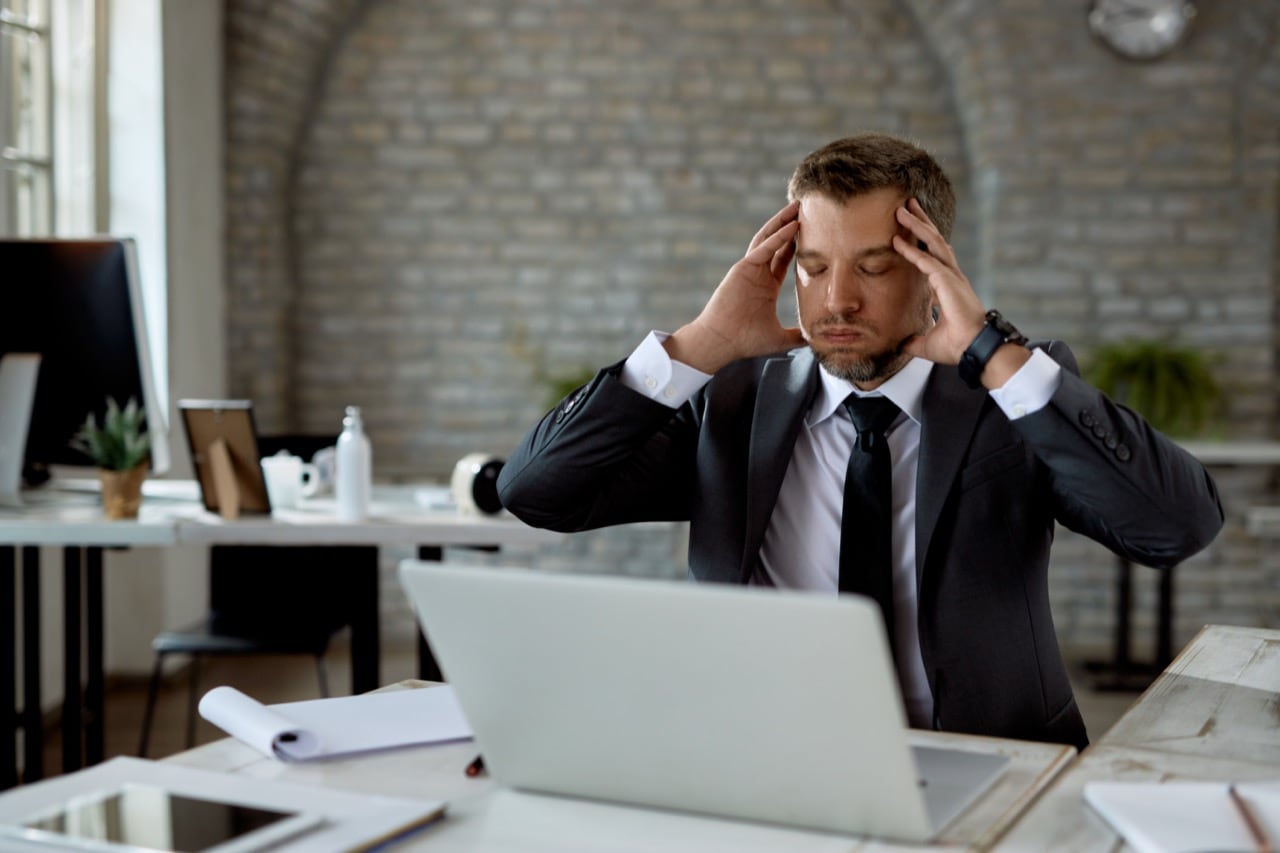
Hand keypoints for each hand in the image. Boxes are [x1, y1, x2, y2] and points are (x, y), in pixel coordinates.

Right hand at [664, 202, 806, 373]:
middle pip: (776, 242)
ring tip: (798, 207)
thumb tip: (816, 339)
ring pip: (768, 239)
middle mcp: (757, 273)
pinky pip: (763, 249)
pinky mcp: (742, 269)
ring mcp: (749, 269)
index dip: (796, 245)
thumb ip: (797, 336)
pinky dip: (777, 237)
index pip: (783, 259)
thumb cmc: (745, 341)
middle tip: (806, 209)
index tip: (813, 232)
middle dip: (790, 225)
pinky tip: (792, 226)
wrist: (722, 343)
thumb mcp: (779, 338)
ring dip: (783, 222)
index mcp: (765, 285)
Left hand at [891, 198, 986, 364]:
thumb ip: (914, 340)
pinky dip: (912, 250)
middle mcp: (951, 276)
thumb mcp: (928, 343)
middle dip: (920, 222)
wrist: (973, 349)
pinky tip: (897, 241)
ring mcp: (952, 276)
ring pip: (933, 243)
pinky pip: (926, 261)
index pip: (932, 257)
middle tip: (906, 206)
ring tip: (901, 210)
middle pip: (934, 241)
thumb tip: (902, 345)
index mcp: (948, 286)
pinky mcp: (948, 282)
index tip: (906, 232)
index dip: (919, 243)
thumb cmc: (958, 346)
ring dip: (917, 226)